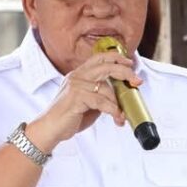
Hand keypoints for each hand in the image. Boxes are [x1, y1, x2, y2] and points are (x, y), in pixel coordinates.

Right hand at [28, 52, 142, 151]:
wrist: (50, 129)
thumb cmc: (69, 116)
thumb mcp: (89, 102)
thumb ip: (101, 95)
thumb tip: (121, 97)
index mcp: (79, 74)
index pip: (100, 58)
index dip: (117, 58)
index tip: (130, 64)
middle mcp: (77, 76)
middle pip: (106, 66)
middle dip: (125, 72)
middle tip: (136, 81)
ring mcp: (75, 85)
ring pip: (106, 88)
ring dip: (117, 103)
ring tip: (121, 116)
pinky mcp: (76, 97)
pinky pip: (101, 101)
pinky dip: (112, 110)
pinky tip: (115, 117)